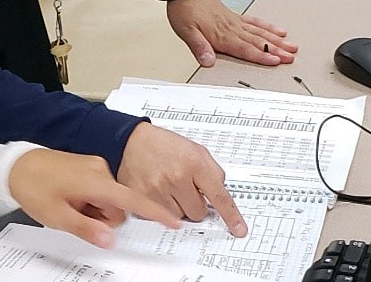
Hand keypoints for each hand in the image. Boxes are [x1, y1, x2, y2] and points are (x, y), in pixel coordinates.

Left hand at [8, 149, 181, 248]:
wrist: (16, 164)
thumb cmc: (34, 186)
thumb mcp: (58, 216)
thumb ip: (88, 229)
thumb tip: (111, 240)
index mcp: (96, 180)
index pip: (132, 200)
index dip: (154, 212)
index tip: (173, 221)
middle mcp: (100, 170)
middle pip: (118, 206)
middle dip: (102, 218)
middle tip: (74, 215)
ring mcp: (95, 167)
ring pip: (108, 200)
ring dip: (93, 210)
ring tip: (68, 205)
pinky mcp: (89, 167)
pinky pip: (99, 190)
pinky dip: (89, 200)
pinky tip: (69, 198)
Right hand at [118, 122, 247, 236]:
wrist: (131, 141)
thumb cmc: (163, 145)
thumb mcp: (195, 149)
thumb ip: (212, 171)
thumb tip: (220, 193)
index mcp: (194, 162)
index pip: (218, 195)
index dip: (231, 215)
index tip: (239, 229)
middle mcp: (177, 177)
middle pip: (198, 212)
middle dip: (194, 203)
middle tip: (184, 187)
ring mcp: (159, 190)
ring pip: (180, 217)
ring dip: (178, 206)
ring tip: (168, 186)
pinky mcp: (144, 199)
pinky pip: (162, 217)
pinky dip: (162, 208)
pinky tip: (157, 190)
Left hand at [167, 0, 296, 66]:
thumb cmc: (185, 10)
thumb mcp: (186, 31)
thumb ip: (199, 47)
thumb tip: (208, 61)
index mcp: (222, 35)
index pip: (246, 49)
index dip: (262, 56)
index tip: (276, 61)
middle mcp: (232, 28)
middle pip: (259, 41)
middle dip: (277, 50)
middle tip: (292, 56)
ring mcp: (235, 21)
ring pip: (261, 32)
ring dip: (277, 40)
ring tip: (292, 46)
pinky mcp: (234, 16)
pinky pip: (255, 22)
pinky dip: (267, 27)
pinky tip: (277, 30)